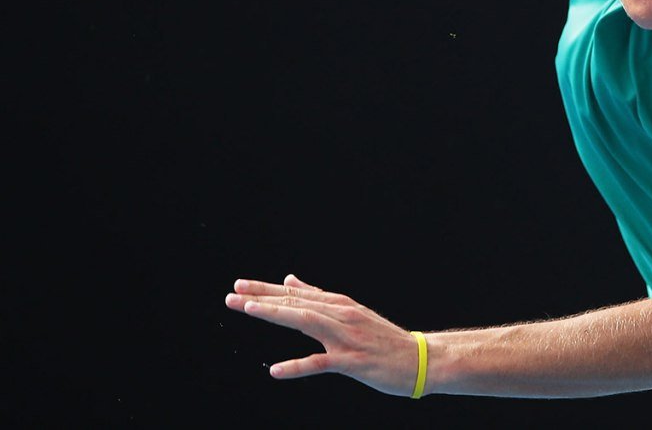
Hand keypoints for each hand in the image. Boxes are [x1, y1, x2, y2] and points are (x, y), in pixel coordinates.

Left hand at [225, 274, 421, 395]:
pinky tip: (275, 371)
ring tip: (250, 310)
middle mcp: (341, 315)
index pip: (296, 294)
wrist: (419, 358)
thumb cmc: (382, 339)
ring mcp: (347, 337)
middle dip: (262, 298)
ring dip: (278, 314)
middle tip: (232, 296)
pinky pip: (322, 363)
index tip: (238, 286)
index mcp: (339, 304)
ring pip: (307, 321)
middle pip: (297, 303)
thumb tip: (289, 280)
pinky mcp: (353, 361)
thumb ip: (318, 298)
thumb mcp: (350, 312)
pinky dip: (298, 366)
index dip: (266, 290)